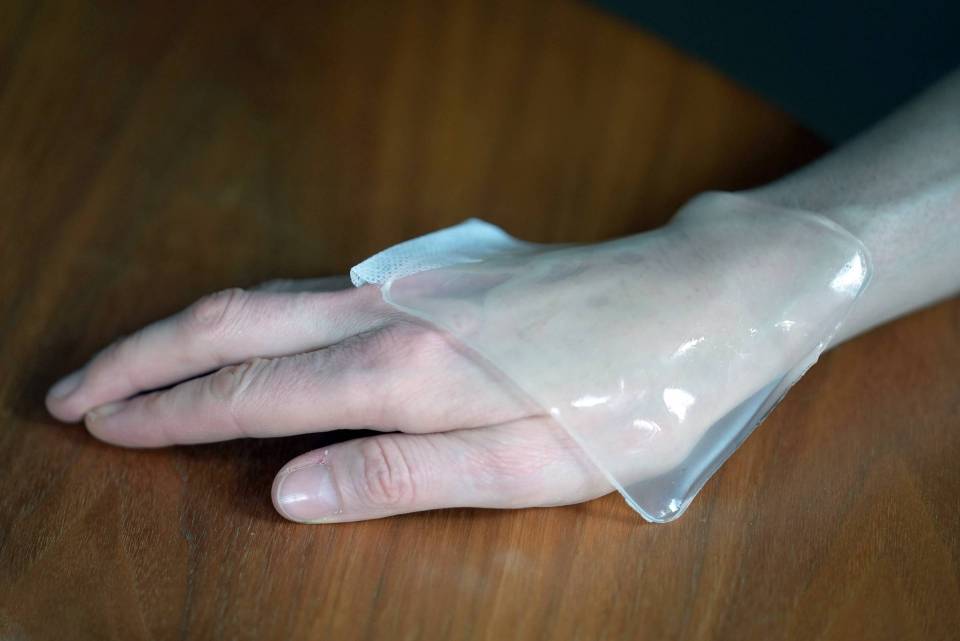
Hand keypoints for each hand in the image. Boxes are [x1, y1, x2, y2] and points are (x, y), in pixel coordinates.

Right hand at [45, 193, 866, 522]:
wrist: (703, 294)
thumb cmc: (632, 397)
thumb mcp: (534, 470)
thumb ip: (406, 475)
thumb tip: (287, 490)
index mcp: (410, 371)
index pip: (252, 393)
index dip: (167, 414)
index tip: (96, 427)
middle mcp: (393, 311)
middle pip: (235, 326)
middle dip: (142, 360)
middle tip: (70, 392)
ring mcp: (413, 282)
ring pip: (268, 297)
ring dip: (185, 330)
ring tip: (127, 366)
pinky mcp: (437, 274)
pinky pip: (314, 289)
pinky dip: (250, 312)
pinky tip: (238, 334)